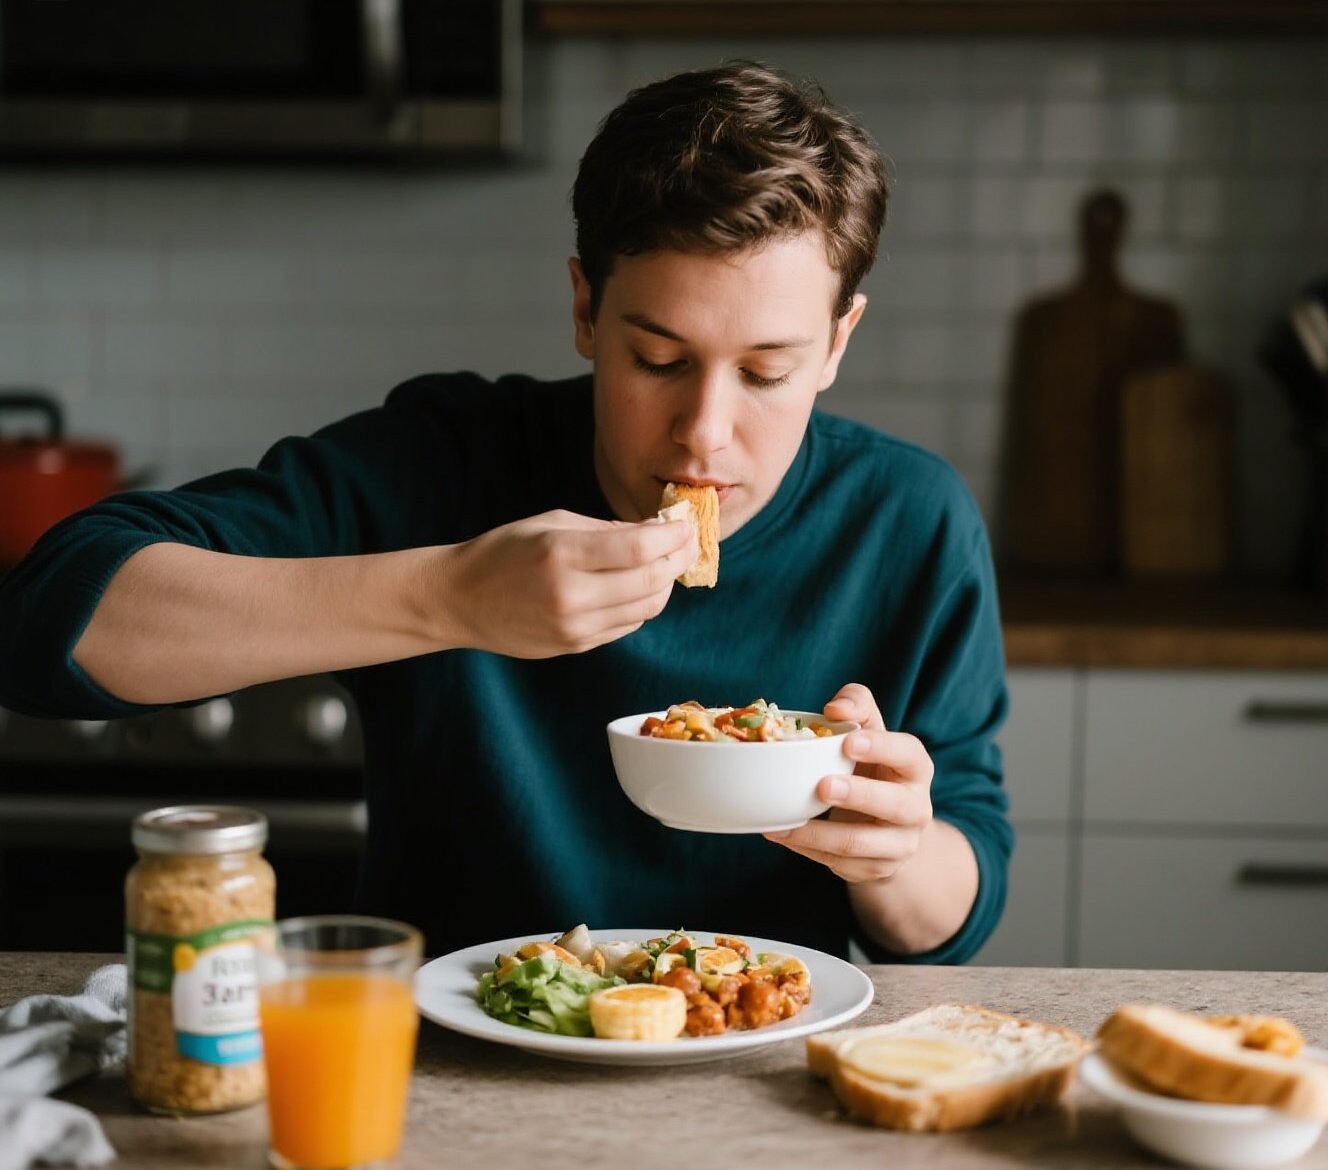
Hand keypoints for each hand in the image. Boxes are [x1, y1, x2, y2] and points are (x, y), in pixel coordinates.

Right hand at [435, 509, 696, 657]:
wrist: (460, 600)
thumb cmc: (504, 551)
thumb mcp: (551, 522)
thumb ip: (606, 528)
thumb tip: (656, 531)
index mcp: (562, 554)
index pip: (639, 549)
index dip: (673, 536)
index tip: (686, 524)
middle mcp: (571, 595)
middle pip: (651, 581)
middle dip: (678, 559)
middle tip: (687, 543)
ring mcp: (575, 627)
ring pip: (647, 609)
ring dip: (664, 584)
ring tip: (664, 563)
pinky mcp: (576, 646)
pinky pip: (627, 625)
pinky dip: (642, 604)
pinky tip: (637, 586)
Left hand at [763, 683, 933, 883]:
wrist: (888, 826)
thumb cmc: (871, 766)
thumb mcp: (869, 732)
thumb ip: (856, 707)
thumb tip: (835, 709)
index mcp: (915, 767)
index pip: (908, 754)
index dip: (881, 748)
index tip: (848, 742)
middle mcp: (917, 808)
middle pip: (894, 804)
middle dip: (858, 795)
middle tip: (822, 786)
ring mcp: (899, 844)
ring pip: (860, 843)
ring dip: (818, 833)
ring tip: (783, 823)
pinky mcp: (877, 869)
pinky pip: (838, 862)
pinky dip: (806, 849)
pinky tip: (783, 835)